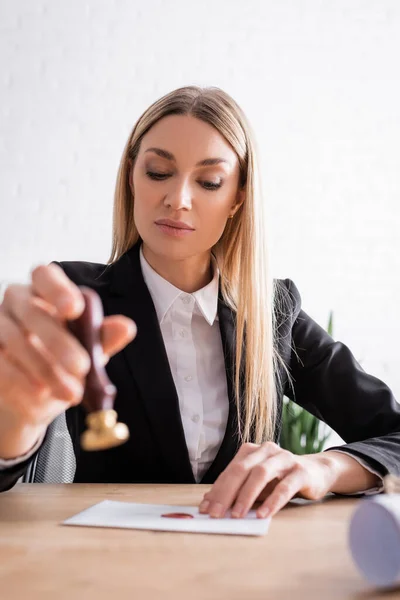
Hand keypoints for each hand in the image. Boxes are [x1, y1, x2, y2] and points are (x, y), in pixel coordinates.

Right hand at [0, 263, 135, 456]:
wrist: (33, 397)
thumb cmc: (64, 362)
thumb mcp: (88, 351)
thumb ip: (104, 338)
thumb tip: (126, 327)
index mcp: (44, 291)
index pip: (45, 275)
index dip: (58, 289)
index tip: (74, 309)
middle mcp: (16, 301)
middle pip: (31, 310)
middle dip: (58, 340)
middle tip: (82, 367)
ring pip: (16, 340)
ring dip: (46, 369)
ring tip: (71, 393)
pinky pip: (0, 363)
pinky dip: (22, 381)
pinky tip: (40, 396)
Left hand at [198, 442, 336, 518]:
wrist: (317, 471)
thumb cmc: (281, 479)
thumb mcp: (257, 484)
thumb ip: (237, 490)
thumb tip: (209, 502)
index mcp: (252, 451)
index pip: (230, 471)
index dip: (216, 490)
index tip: (205, 509)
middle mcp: (267, 450)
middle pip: (241, 470)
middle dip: (226, 493)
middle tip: (216, 514)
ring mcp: (285, 459)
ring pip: (261, 474)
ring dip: (247, 496)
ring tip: (237, 515)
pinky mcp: (301, 472)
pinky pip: (284, 487)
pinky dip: (272, 501)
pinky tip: (263, 515)